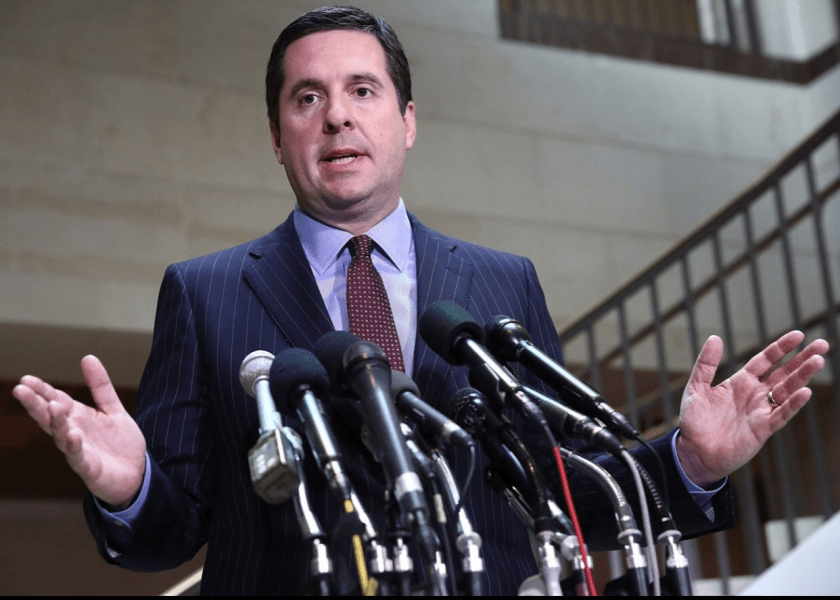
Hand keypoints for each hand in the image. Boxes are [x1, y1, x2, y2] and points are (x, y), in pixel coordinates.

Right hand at [12, 355, 146, 506]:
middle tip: (20, 389)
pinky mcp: (89, 468)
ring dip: (56, 421)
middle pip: (51, 416)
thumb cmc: (120, 443)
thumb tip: (87, 357)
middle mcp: (73, 432)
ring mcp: (79, 451)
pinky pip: (78, 456)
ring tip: (51, 405)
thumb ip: (100, 386)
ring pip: (61, 435)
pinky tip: (72, 434)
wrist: (137, 474)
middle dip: (36, 404)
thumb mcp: (113, 409)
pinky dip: (74, 445)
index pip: (56, 400)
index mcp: (78, 417)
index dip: (42, 390)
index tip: (26, 379)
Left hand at [676, 331, 828, 486]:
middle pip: (784, 373)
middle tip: (822, 344)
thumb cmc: (695, 421)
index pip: (766, 360)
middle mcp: (755, 394)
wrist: (693, 451)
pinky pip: (782, 414)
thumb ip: (706, 364)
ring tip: (818, 361)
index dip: (781, 348)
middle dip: (802, 359)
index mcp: (741, 382)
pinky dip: (793, 403)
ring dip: (803, 376)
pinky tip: (805, 391)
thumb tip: (715, 337)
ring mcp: (761, 411)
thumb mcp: (696, 387)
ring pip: (787, 390)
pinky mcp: (763, 429)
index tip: (799, 335)